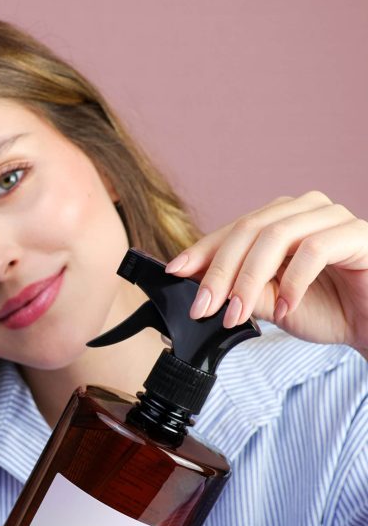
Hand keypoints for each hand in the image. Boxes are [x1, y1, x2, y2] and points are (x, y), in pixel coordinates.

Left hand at [165, 191, 367, 356]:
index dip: (202, 250)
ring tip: (237, 314)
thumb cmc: (330, 310)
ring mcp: (332, 218)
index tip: (175, 272)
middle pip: (249, 229)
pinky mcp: (357, 235)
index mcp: (282, 221)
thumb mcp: (274, 305)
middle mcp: (305, 211)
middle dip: (220, 271)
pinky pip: (315, 250)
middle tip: (203, 307)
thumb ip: (242, 292)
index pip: (233, 228)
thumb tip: (200, 288)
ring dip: (249, 279)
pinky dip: (293, 282)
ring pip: (276, 236)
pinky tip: (285, 309)